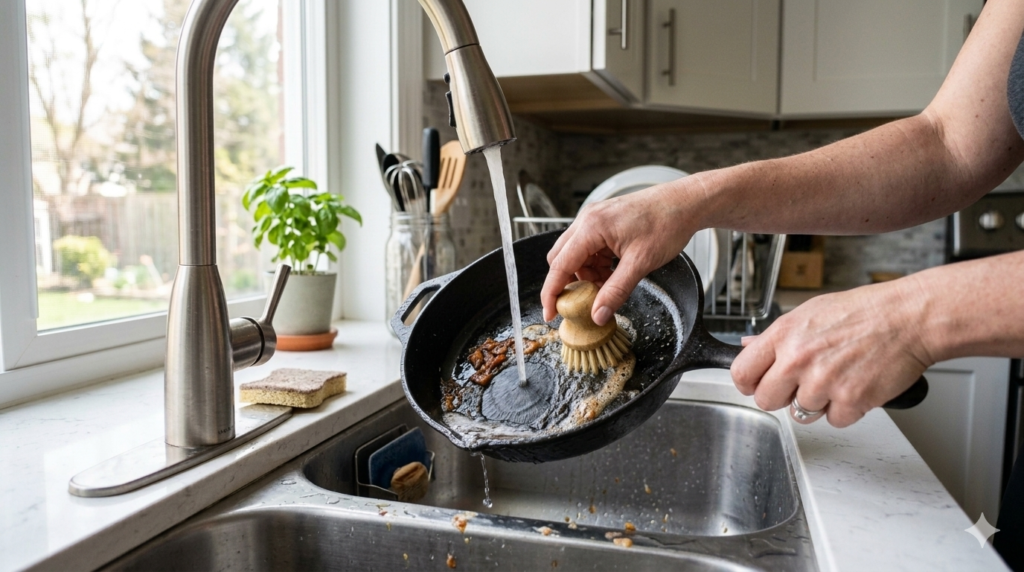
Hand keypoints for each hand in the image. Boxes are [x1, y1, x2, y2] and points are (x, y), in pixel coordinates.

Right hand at [541, 179, 698, 323]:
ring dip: (586, 276)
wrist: (685, 203)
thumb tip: (598, 314)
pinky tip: (611, 274)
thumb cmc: (666, 224)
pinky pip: (589, 250)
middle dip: (570, 283)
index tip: (550, 313)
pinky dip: (595, 266)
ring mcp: (594, 220)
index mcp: (591, 227)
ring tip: (606, 287)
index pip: (560, 265)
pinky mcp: (603, 223)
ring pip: (575, 255)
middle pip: (561, 259)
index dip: (552, 292)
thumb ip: (616, 291)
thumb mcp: (640, 263)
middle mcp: (587, 220)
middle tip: (583, 303)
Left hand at [731, 282, 931, 426]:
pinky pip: (834, 420)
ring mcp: (824, 382)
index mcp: (784, 335)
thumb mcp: (810, 313)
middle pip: (766, 401)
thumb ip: (777, 336)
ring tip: (836, 377)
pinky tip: (854, 384)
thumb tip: (748, 347)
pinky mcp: (850, 401)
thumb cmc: (864, 312)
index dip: (748, 383)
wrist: (908, 318)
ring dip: (817, 402)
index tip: (756, 385)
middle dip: (781, 397)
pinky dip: (845, 409)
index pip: (742, 372)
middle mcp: (798, 359)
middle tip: (800, 384)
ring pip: (801, 413)